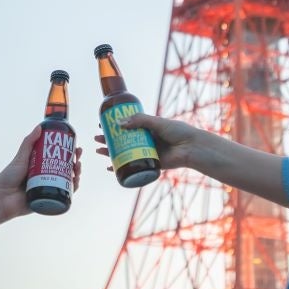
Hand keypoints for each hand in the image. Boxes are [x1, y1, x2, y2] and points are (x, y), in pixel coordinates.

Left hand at [0, 126, 83, 222]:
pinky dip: (72, 189)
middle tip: (78, 155)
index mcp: (40, 167)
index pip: (59, 159)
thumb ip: (28, 143)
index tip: (75, 146)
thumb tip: (40, 127)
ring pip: (67, 182)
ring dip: (77, 174)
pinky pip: (64, 195)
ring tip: (77, 167)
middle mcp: (46, 178)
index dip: (69, 153)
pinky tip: (75, 182)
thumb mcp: (20, 158)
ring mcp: (48, 189)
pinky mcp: (49, 201)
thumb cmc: (7, 178)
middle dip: (76, 162)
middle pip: (66, 169)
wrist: (1, 199)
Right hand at [93, 113, 210, 174]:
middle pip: (122, 140)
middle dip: (108, 139)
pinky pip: (133, 166)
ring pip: (125, 152)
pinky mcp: (150, 164)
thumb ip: (139, 121)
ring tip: (99, 151)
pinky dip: (121, 167)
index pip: (126, 125)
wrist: (191, 148)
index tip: (102, 123)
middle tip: (96, 138)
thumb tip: (118, 123)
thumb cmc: (178, 131)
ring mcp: (147, 152)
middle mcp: (146, 140)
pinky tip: (111, 167)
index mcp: (147, 127)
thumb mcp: (157, 122)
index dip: (114, 125)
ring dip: (111, 152)